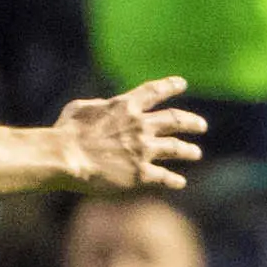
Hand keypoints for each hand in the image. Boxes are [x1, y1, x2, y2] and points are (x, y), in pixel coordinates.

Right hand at [53, 76, 205, 192]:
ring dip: (189, 151)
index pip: (154, 91)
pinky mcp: (140, 174)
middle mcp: (141, 126)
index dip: (170, 86)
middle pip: (175, 120)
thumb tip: (105, 106)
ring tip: (196, 153)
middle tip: (201, 125)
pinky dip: (174, 180)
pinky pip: (164, 177)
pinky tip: (180, 182)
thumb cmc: (65, 133)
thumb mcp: (79, 109)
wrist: (65, 157)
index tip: (182, 84)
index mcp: (125, 106)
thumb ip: (98, 105)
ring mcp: (143, 150)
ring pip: (176, 148)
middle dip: (191, 122)